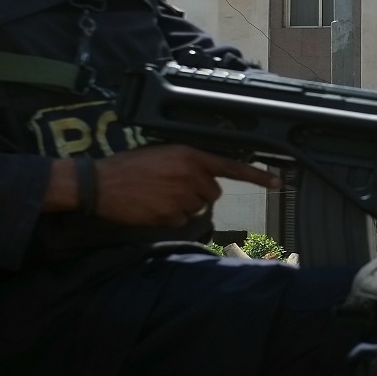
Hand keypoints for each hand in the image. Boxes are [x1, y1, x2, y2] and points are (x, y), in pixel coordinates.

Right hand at [49, 145, 278, 225]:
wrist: (100, 184)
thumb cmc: (127, 167)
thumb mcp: (160, 154)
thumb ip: (186, 163)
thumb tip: (202, 177)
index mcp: (189, 154)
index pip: (230, 166)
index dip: (256, 176)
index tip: (277, 182)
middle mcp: (190, 174)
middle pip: (212, 193)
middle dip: (198, 194)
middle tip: (171, 188)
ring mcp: (182, 196)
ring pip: (197, 209)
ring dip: (182, 206)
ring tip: (156, 195)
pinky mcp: (171, 215)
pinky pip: (181, 221)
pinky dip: (169, 218)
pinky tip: (152, 207)